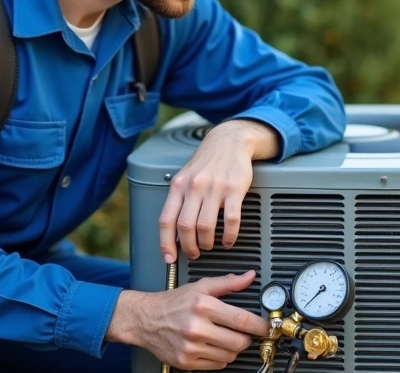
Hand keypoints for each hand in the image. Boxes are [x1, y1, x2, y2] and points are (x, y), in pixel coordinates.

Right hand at [107, 270, 268, 369]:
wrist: (145, 320)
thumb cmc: (173, 303)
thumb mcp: (200, 287)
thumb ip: (228, 283)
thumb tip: (249, 277)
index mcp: (203, 307)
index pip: (242, 320)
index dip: (259, 325)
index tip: (265, 327)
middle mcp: (197, 328)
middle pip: (239, 342)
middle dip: (246, 338)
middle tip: (244, 333)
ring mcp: (191, 347)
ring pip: (229, 355)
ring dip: (233, 348)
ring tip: (226, 338)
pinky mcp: (187, 361)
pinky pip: (217, 365)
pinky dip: (221, 357)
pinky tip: (214, 346)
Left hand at [159, 120, 278, 261]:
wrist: (229, 141)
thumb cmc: (206, 163)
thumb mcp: (185, 177)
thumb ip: (179, 201)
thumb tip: (173, 232)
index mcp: (178, 186)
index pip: (166, 220)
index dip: (166, 243)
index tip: (169, 258)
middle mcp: (194, 187)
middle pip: (185, 227)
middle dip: (189, 247)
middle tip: (194, 253)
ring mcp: (214, 188)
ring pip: (206, 226)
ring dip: (207, 243)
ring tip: (210, 245)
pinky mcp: (234, 189)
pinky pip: (231, 220)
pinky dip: (229, 236)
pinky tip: (228, 240)